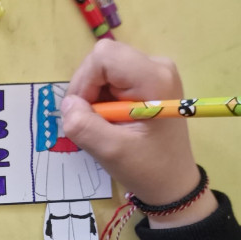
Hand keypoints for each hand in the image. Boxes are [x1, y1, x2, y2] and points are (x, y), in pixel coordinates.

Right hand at [62, 41, 216, 227]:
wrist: (173, 182)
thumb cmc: (148, 168)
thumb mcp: (111, 151)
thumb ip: (84, 126)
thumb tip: (68, 104)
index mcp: (154, 79)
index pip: (104, 57)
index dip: (85, 81)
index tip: (85, 112)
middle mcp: (156, 67)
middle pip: (102, 59)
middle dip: (87, 89)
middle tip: (93, 121)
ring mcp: (153, 72)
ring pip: (102, 68)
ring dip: (93, 95)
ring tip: (105, 123)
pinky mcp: (147, 80)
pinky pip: (110, 77)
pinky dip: (101, 97)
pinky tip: (111, 118)